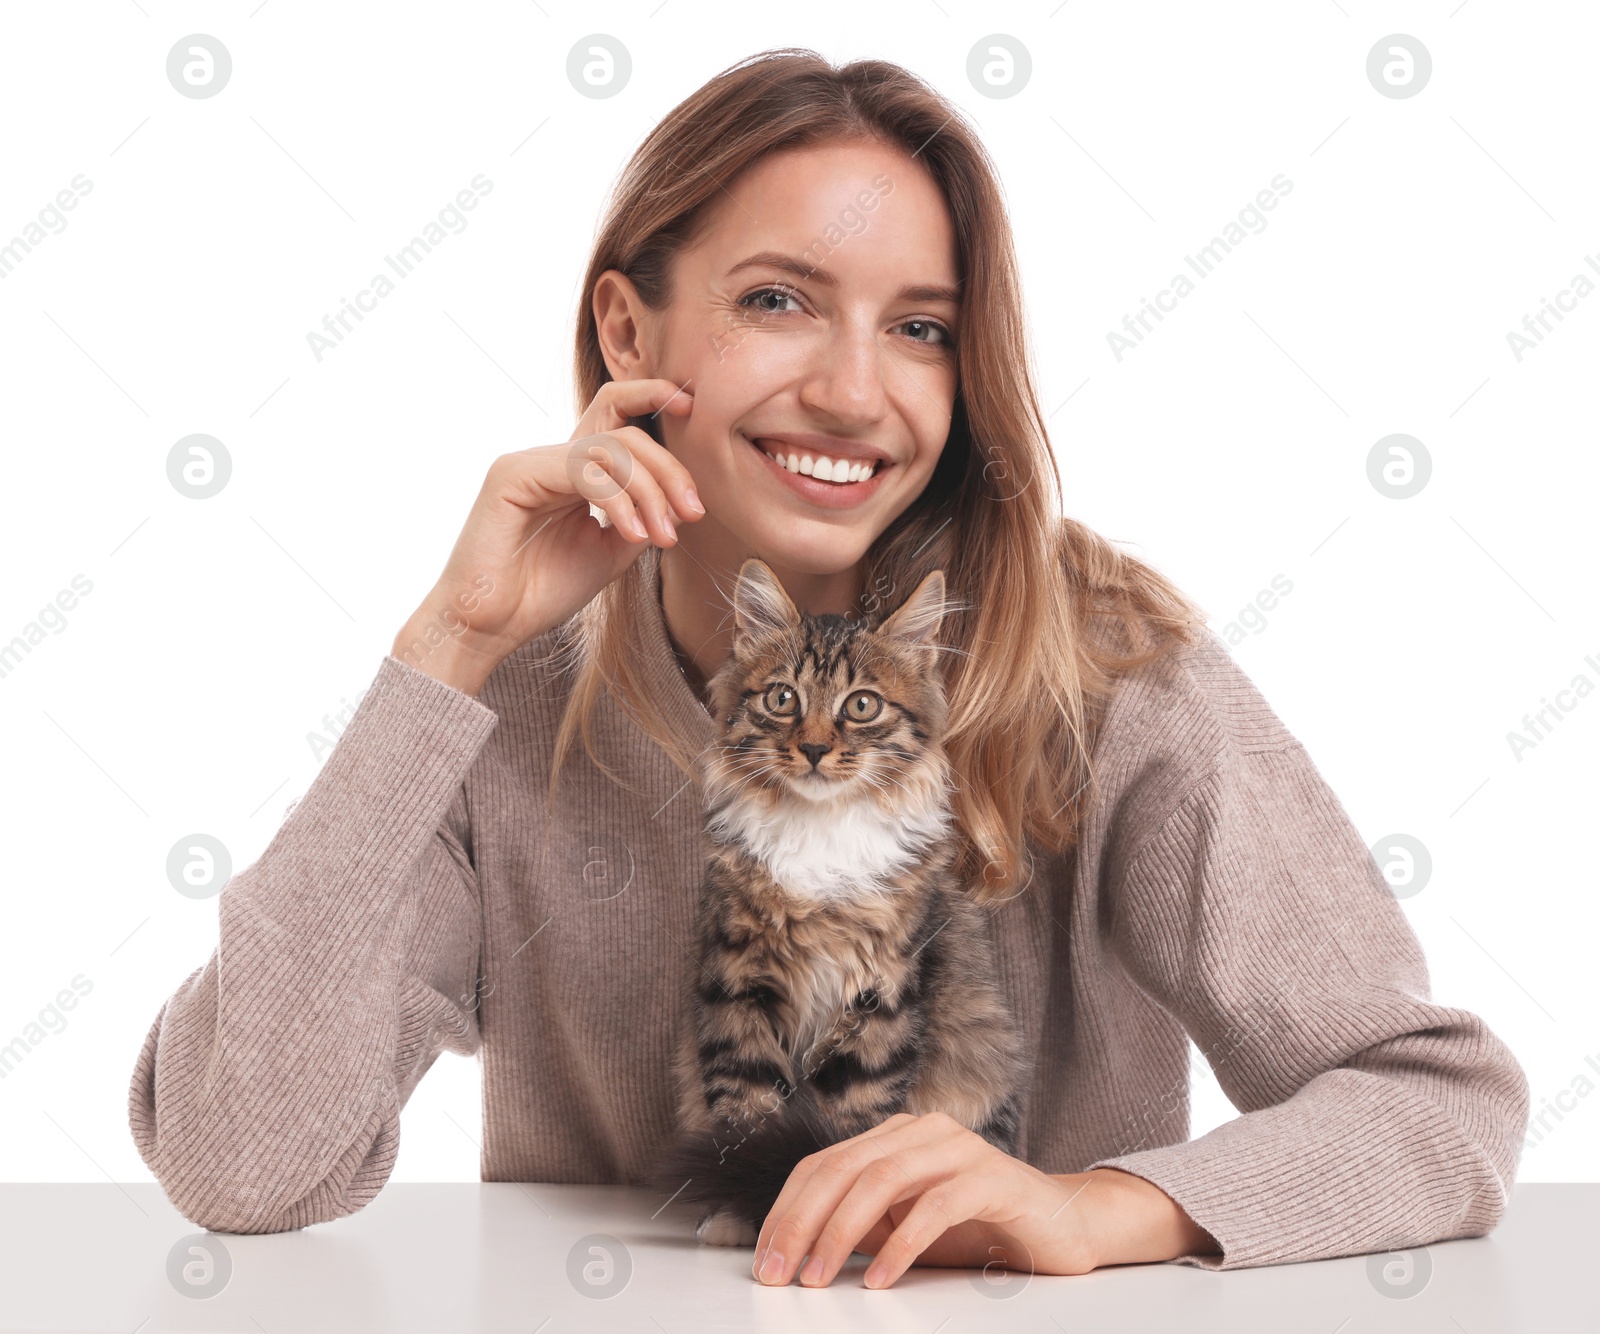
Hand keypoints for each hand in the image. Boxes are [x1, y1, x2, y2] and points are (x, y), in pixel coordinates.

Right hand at [391, 377, 702, 693]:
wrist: (491, 626)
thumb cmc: (541, 593)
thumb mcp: (609, 553)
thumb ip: (640, 519)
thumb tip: (679, 500)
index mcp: (573, 471)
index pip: (614, 414)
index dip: (651, 397)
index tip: (691, 411)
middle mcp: (551, 459)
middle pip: (624, 432)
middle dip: (669, 469)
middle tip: (693, 512)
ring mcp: (529, 461)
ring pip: (609, 450)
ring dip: (650, 492)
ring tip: (663, 536)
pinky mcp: (512, 474)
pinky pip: (582, 470)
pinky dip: (618, 500)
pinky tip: (633, 534)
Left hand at [750, 1110, 1218, 1288]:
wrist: (1062, 1228)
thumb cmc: (978, 1228)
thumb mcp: (905, 1229)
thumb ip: (861, 1226)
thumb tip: (797, 1248)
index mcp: (895, 1136)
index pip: (823, 1164)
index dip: (787, 1209)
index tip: (764, 1258)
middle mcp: (923, 1130)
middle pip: (844, 1168)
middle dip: (802, 1221)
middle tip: (779, 1271)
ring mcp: (959, 1148)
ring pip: (882, 1178)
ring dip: (841, 1232)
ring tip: (817, 1276)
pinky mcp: (993, 1176)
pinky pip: (936, 1204)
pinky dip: (902, 1243)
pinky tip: (880, 1279)